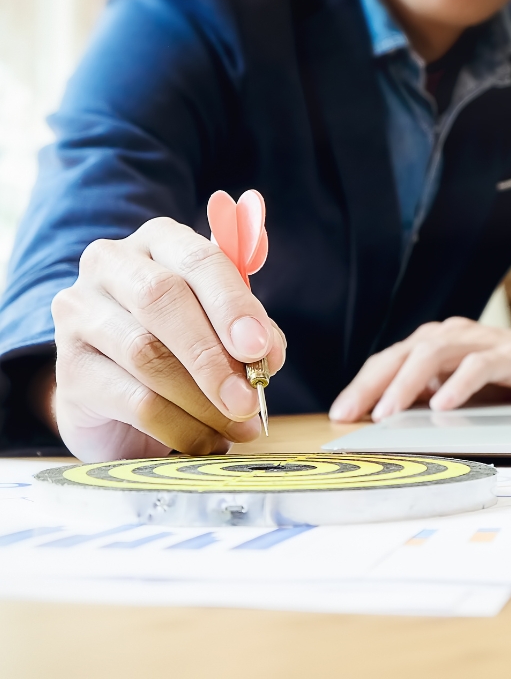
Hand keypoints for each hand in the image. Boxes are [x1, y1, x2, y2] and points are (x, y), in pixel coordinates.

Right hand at [49, 202, 285, 461]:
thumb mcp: (221, 328)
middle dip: (212, 356)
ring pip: (146, 354)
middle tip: (247, 400)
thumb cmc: (180, 345)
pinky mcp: (70, 369)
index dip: (232, 305)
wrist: (118, 393)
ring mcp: (80, 314)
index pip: (198, 260)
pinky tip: (204, 441)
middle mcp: (111, 266)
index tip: (258, 349)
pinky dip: (178, 426)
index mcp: (159, 242)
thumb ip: (249, 334)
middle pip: (161, 300)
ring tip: (237, 426)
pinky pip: (132, 401)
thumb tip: (267, 356)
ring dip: (202, 400)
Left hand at [329, 317, 510, 421]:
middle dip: (372, 385)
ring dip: (405, 385)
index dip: (361, 385)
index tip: (341, 413)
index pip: (387, 361)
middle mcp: (447, 336)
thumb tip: (382, 417)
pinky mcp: (505, 354)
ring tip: (387, 413)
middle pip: (401, 355)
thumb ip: (422, 394)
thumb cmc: (499, 374)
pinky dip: (457, 385)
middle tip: (352, 414)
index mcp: (429, 343)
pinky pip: (476, 366)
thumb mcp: (452, 385)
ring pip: (432, 355)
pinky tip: (442, 405)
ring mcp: (476, 342)